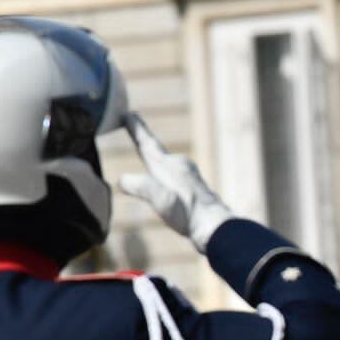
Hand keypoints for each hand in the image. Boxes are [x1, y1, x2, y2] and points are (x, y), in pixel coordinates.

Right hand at [118, 113, 233, 251]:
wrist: (217, 227)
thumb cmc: (188, 212)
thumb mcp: (158, 197)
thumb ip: (139, 185)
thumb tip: (123, 180)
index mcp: (168, 165)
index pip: (147, 143)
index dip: (136, 128)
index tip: (127, 112)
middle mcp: (180, 167)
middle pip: (156, 150)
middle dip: (144, 141)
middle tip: (134, 125)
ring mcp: (188, 179)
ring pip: (166, 164)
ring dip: (156, 158)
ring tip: (148, 153)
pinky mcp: (194, 192)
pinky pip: (173, 178)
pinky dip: (164, 175)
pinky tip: (168, 184)